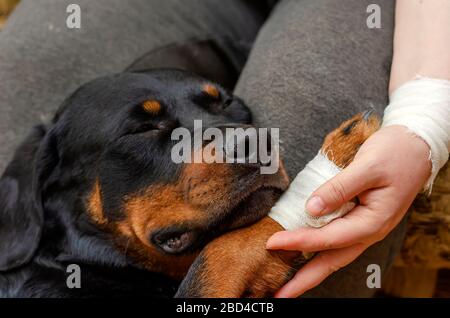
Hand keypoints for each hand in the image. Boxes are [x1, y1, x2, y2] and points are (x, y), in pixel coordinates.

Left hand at [266, 125, 431, 297]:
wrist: (417, 148)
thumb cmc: (395, 154)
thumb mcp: (367, 167)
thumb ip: (339, 189)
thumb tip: (310, 208)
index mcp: (372, 221)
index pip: (328, 238)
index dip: (298, 241)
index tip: (272, 243)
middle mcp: (368, 231)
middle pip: (332, 261)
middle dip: (305, 280)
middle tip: (279, 295)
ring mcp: (365, 228)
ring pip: (334, 256)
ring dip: (310, 271)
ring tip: (289, 284)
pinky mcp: (360, 220)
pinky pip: (337, 243)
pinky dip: (319, 253)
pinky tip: (305, 256)